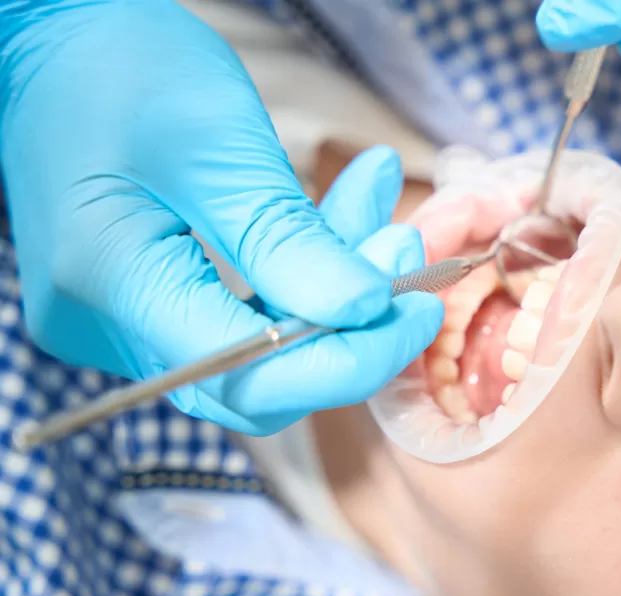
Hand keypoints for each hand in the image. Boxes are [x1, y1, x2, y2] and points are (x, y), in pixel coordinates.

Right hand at [0, 0, 442, 434]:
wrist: (54, 41)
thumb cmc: (122, 67)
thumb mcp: (216, 142)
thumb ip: (285, 238)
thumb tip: (364, 315)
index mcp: (112, 284)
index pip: (251, 379)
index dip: (350, 361)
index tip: (418, 310)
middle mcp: (107, 325)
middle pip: (259, 381)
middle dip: (349, 325)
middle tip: (405, 249)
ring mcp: (123, 319)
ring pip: (260, 345)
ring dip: (332, 283)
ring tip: (376, 193)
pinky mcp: (146, 299)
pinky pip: (241, 310)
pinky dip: (300, 267)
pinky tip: (343, 206)